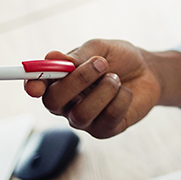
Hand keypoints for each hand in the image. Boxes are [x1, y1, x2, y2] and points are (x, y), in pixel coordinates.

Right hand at [23, 39, 165, 138]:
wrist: (148, 71)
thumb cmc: (119, 59)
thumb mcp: (100, 49)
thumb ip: (78, 55)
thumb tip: (52, 58)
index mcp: (59, 81)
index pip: (36, 86)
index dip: (32, 85)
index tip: (36, 85)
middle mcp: (66, 103)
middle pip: (54, 102)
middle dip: (77, 81)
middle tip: (101, 63)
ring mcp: (84, 119)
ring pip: (81, 114)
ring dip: (104, 90)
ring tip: (116, 78)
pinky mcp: (104, 130)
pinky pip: (107, 118)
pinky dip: (121, 99)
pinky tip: (126, 92)